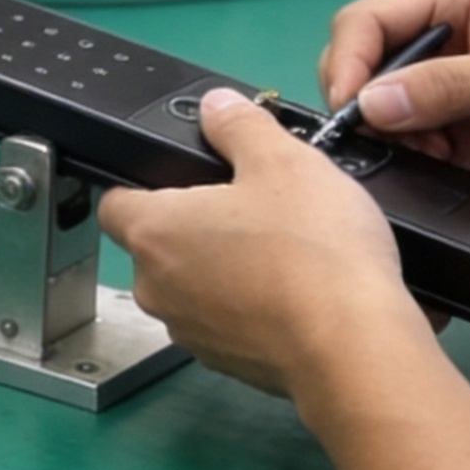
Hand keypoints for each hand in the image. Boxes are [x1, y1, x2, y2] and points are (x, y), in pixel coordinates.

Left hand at [100, 90, 430, 397]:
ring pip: (193, 285)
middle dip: (197, 225)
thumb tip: (216, 107)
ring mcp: (190, 331)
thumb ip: (241, 127)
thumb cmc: (314, 253)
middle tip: (251, 206)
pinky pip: (227, 321)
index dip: (143, 183)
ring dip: (225, 267)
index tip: (183, 176)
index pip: (115, 202)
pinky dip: (251, 305)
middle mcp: (157, 288)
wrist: (354, 348)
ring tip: (284, 248)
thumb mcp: (283, 162)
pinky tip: (297, 291)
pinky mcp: (226, 362)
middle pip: (158, 244)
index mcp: (154, 232)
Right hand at [319, 0, 469, 185]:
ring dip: (385, 134)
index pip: (365, 20)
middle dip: (361, 102)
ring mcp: (438, 81)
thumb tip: (374, 102)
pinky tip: (437, 158)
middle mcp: (436, 34)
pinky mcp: (446, 123)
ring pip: (372, 107)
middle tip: (386, 135)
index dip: (346, 63)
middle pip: (357, 62)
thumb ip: (447, 86)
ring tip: (428, 148)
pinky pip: (399, 139)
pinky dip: (405, 154)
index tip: (350, 108)